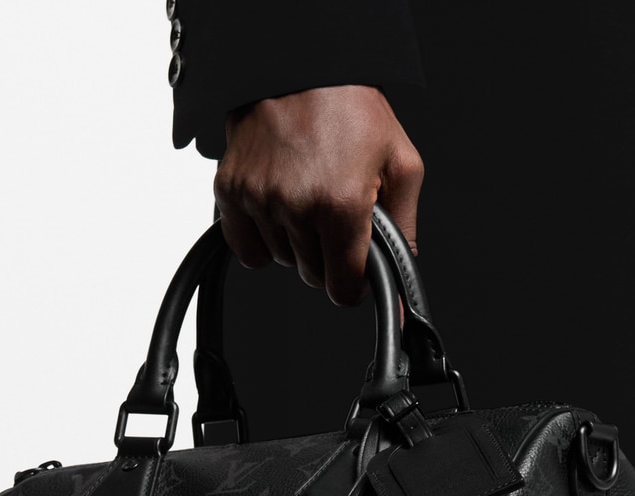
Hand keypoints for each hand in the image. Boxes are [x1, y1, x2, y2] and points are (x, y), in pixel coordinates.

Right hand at [213, 86, 423, 307]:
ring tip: (306, 193)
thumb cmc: (352, 107)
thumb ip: (403, 234)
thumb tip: (401, 294)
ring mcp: (260, 200)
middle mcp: (296, 206)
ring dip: (296, 241)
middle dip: (327, 254)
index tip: (356, 262)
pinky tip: (278, 206)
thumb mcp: (400, 165)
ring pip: (283, 261)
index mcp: (341, 205)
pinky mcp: (231, 192)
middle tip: (333, 210)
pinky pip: (247, 249)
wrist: (302, 64)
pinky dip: (262, 237)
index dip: (354, 280)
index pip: (343, 289)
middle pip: (313, 276)